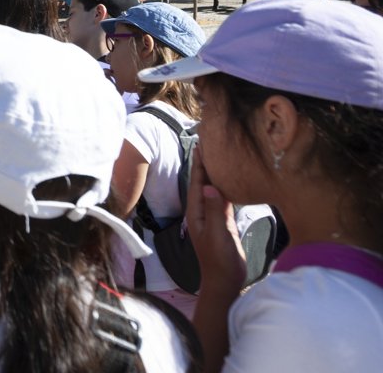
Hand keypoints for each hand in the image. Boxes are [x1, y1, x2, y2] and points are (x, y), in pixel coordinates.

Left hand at [186, 146, 246, 292]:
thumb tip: (210, 187)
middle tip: (210, 145)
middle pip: (203, 184)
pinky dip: (224, 188)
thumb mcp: (218, 235)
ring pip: (212, 191)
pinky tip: (230, 181)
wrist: (224, 281)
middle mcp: (201, 213)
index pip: (197, 184)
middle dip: (205, 165)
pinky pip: (222, 201)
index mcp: (197, 213)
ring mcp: (211, 218)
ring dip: (214, 175)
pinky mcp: (222, 223)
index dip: (200, 165)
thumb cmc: (220, 261)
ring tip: (220, 157)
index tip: (202, 146)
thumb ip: (215, 212)